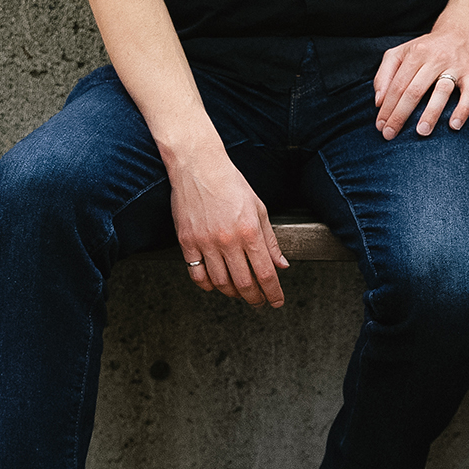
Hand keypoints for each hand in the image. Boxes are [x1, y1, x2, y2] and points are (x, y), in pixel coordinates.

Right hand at [170, 149, 287, 306]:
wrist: (198, 166)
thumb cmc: (231, 183)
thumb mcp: (259, 209)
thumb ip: (270, 240)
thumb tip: (282, 264)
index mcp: (250, 231)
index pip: (266, 273)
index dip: (273, 292)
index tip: (277, 301)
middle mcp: (228, 240)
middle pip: (244, 283)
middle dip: (255, 298)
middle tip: (259, 302)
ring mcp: (205, 243)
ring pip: (220, 282)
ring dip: (232, 293)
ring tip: (240, 293)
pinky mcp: (186, 242)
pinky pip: (196, 274)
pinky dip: (207, 285)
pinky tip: (215, 284)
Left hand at [373, 27, 468, 138]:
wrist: (460, 34)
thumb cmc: (426, 49)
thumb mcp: (401, 53)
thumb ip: (384, 74)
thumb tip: (378, 101)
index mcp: (415, 54)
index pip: (397, 84)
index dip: (387, 106)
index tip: (380, 125)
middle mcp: (435, 59)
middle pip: (415, 90)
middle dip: (401, 114)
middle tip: (391, 134)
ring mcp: (455, 67)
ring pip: (441, 91)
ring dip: (431, 113)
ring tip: (421, 132)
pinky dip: (462, 110)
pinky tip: (454, 125)